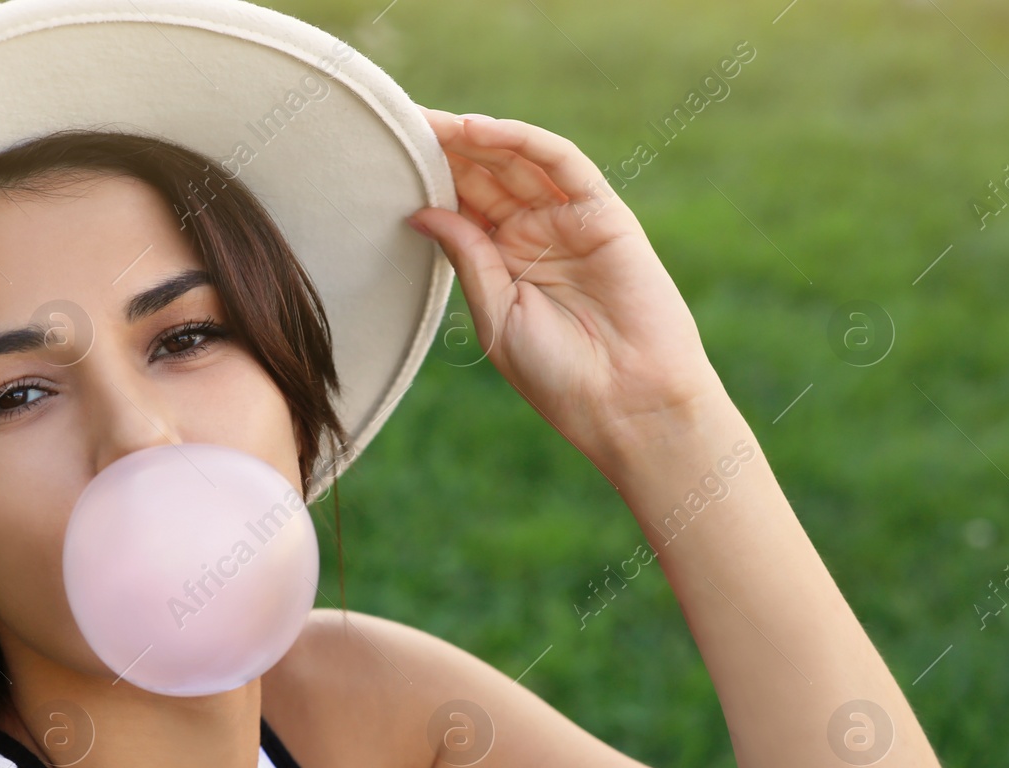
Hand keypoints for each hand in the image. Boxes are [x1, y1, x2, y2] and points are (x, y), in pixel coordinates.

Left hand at [410, 108, 732, 474]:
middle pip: (484, 176)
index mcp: (503, 261)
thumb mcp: (495, 314)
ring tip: (431, 123)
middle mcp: (535, 234)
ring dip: (476, 137)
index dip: (426, 179)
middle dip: (444, 149)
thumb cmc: (558, 375)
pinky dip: (523, 141)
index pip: (461, 205)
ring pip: (518, 162)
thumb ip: (466, 256)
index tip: (383, 156)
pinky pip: (562, 163)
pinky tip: (480, 131)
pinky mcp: (604, 214)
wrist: (625, 404)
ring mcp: (569, 221)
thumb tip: (418, 210)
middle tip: (400, 124)